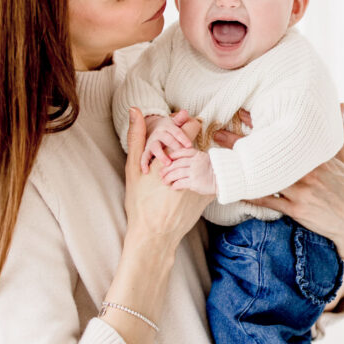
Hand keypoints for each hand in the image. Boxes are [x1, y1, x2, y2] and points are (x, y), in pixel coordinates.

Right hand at [124, 108, 210, 246]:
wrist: (154, 233)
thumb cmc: (140, 202)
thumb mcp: (132, 168)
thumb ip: (136, 136)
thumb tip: (135, 109)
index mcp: (170, 156)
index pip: (190, 128)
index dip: (187, 125)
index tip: (184, 126)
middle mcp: (189, 166)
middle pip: (200, 143)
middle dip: (192, 145)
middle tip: (182, 153)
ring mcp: (200, 181)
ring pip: (206, 160)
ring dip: (198, 162)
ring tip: (185, 172)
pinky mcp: (207, 194)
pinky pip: (210, 178)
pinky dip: (203, 178)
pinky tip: (191, 186)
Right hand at [141, 110, 193, 171]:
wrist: (152, 129)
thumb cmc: (169, 129)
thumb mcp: (174, 123)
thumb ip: (180, 120)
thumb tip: (184, 112)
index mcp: (167, 127)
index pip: (176, 131)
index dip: (182, 138)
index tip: (189, 145)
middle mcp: (159, 133)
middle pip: (166, 139)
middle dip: (173, 146)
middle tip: (180, 154)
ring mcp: (151, 142)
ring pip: (155, 147)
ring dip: (161, 155)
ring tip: (167, 163)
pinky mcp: (146, 150)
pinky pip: (144, 156)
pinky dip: (144, 163)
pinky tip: (146, 170)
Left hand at [160, 148, 216, 194]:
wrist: (223, 179)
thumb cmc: (213, 170)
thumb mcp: (204, 159)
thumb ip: (193, 158)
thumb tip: (178, 161)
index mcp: (197, 155)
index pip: (181, 152)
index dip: (172, 156)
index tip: (167, 160)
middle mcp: (195, 162)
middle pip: (175, 164)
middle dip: (166, 169)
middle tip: (161, 173)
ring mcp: (194, 172)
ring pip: (176, 173)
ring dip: (168, 178)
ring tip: (164, 181)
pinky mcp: (194, 182)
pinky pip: (180, 183)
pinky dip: (175, 185)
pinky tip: (173, 187)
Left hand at [214, 104, 343, 257]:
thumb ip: (338, 132)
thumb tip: (342, 104)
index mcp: (315, 155)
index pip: (284, 134)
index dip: (261, 122)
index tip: (240, 112)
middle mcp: (307, 170)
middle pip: (268, 153)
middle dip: (241, 141)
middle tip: (218, 132)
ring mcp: (302, 190)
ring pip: (265, 176)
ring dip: (242, 168)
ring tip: (220, 161)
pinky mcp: (298, 210)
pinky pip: (269, 201)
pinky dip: (252, 196)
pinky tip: (235, 191)